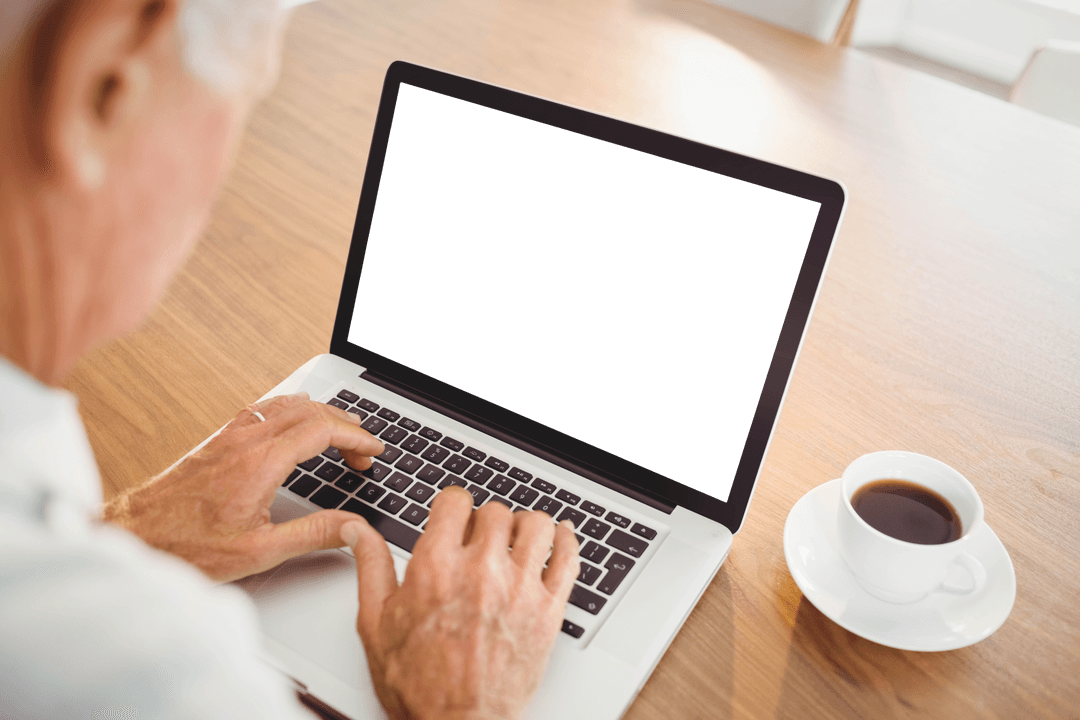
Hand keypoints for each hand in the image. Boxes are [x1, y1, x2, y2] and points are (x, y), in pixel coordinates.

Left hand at [102, 392, 384, 582]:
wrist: (135, 535)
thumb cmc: (187, 545)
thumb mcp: (259, 550)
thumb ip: (314, 535)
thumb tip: (353, 527)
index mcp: (262, 462)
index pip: (323, 430)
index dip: (357, 437)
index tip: (374, 450)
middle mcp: (247, 440)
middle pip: (311, 411)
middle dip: (346, 426)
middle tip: (363, 453)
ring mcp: (231, 435)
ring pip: (289, 404)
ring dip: (321, 414)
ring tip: (340, 433)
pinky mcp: (219, 439)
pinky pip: (266, 408)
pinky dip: (293, 410)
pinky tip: (295, 420)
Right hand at [341, 488, 579, 719]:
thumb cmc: (418, 685)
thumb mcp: (376, 625)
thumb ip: (370, 568)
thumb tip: (358, 532)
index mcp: (436, 567)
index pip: (456, 501)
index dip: (454, 505)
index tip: (455, 515)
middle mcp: (481, 570)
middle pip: (495, 511)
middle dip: (485, 520)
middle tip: (481, 538)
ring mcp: (519, 589)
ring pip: (536, 525)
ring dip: (525, 525)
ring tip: (517, 538)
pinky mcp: (548, 611)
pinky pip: (569, 558)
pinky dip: (567, 541)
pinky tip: (560, 538)